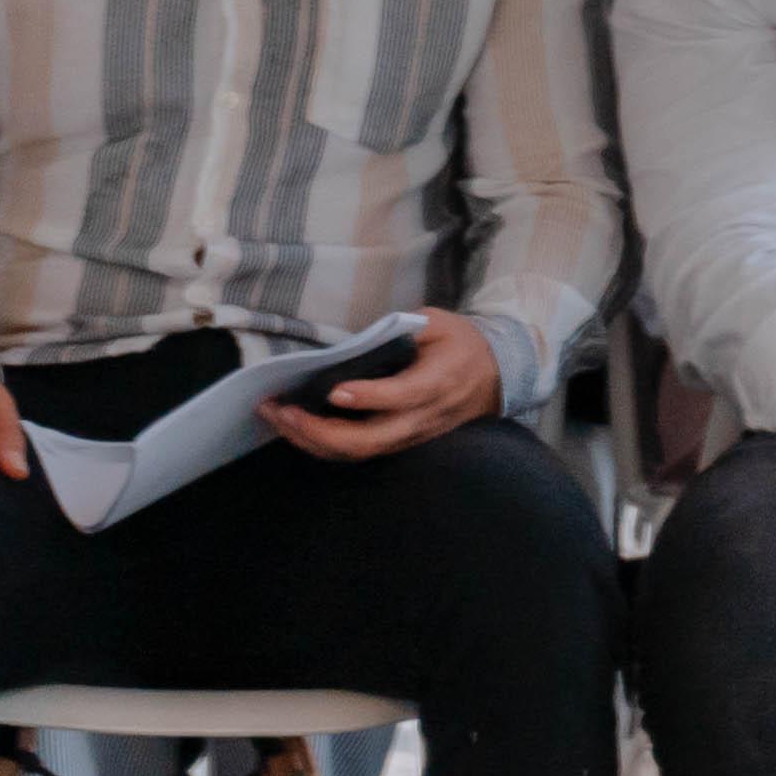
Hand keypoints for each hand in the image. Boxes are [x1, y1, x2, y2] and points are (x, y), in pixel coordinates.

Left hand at [259, 309, 503, 463]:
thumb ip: (400, 330)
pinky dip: (324, 445)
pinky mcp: (401, 443)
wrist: (497, 375)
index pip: (401, 396)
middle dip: (319, 430)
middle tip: (281, 411)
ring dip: (313, 441)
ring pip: (359, 452)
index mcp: (438, 381)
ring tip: (278, 419)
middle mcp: (423, 417)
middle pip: (369, 439)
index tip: (333, 391)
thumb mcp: (438, 322)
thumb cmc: (462, 343)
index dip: (367, 397)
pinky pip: (360, 453)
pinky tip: (298, 429)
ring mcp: (411, 436)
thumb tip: (354, 342)